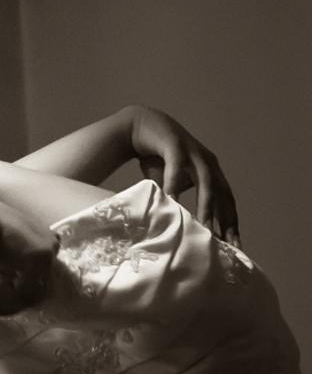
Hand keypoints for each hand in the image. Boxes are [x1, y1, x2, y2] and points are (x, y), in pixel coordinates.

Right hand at [129, 106, 239, 246]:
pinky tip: (173, 201)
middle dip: (226, 219)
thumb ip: (178, 200)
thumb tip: (177, 227)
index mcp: (211, 172)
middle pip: (223, 194)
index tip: (233, 246)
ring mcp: (193, 152)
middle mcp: (208, 163)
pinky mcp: (175, 145)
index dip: (231, 223)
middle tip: (228, 244)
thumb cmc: (156, 158)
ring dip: (207, 206)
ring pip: (206, 182)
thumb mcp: (171, 182)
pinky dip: (175, 185)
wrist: (140, 127)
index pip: (226, 201)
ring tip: (205, 227)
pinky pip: (177, 168)